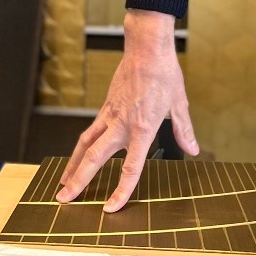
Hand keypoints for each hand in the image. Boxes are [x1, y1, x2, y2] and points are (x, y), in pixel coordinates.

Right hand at [55, 9, 198, 211]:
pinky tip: (77, 155)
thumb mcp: (180, 104)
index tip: (110, 208)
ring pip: (85, 145)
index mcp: (143, 129)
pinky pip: (89, 130)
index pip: (131, 168)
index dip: (121, 191)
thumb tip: (192, 150)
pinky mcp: (105, 107)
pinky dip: (81, 146)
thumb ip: (183, 130)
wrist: (147, 48)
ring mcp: (110, 115)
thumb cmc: (165, 74)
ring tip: (62, 183)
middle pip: (94, 158)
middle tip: (64, 200)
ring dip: (72, 165)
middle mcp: (122, 125)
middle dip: (78, 181)